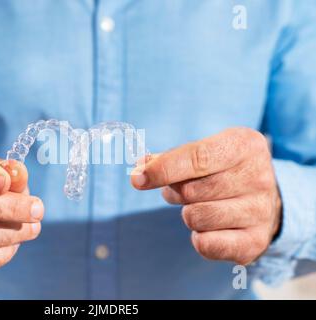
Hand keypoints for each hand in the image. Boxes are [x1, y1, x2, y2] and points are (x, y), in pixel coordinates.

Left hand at [131, 128, 281, 264]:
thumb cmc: (222, 169)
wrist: (263, 197)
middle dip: (176, 192)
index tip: (137, 178)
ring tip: (200, 205)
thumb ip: (169, 158)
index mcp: (245, 145)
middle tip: (185, 190)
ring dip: (188, 213)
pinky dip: (199, 238)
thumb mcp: (202, 151)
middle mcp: (259, 177)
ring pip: (195, 217)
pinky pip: (207, 245)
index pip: (197, 157)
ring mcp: (261, 211)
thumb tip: (140, 168)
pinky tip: (211, 227)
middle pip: (191, 190)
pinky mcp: (256, 241)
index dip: (162, 169)